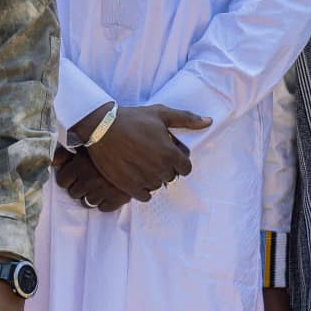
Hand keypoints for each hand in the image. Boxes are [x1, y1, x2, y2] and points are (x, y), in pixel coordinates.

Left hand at [52, 145, 131, 210]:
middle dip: (78, 186)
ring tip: (98, 185)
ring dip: (90, 194)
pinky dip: (105, 201)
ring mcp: (104, 191)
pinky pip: (104, 208)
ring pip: (87, 202)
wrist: (141, 147)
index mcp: (80, 165)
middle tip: (87, 179)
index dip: (67, 177)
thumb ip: (66, 153)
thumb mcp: (86, 142)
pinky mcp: (118, 199)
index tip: (73, 173)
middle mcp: (90, 180)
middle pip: (73, 193)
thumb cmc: (109, 142)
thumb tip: (53, 163)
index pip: (62, 181)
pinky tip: (108, 191)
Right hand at [84, 105, 209, 199]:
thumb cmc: (132, 119)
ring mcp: (144, 179)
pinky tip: (135, 175)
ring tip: (140, 163)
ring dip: (152, 177)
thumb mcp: (160, 113)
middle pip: (170, 177)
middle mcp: (159, 169)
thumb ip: (186, 119)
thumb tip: (208, 121)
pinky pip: (144, 196)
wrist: (101, 127)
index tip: (167, 154)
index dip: (178, 161)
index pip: (185, 169)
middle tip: (150, 155)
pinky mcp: (129, 186)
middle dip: (164, 168)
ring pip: (157, 186)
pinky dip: (142, 188)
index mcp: (170, 153)